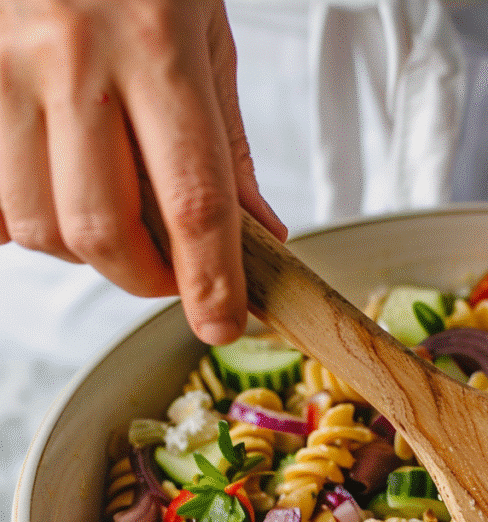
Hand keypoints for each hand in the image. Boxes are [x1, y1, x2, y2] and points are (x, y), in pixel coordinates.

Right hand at [0, 0, 286, 343]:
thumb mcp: (204, 32)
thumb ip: (226, 143)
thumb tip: (259, 233)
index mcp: (156, 45)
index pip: (193, 202)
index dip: (210, 281)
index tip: (223, 322)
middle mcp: (72, 58)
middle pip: (104, 231)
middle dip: (146, 277)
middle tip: (169, 270)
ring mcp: (2, 66)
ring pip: (37, 225)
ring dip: (82, 247)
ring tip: (108, 209)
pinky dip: (23, 217)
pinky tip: (53, 187)